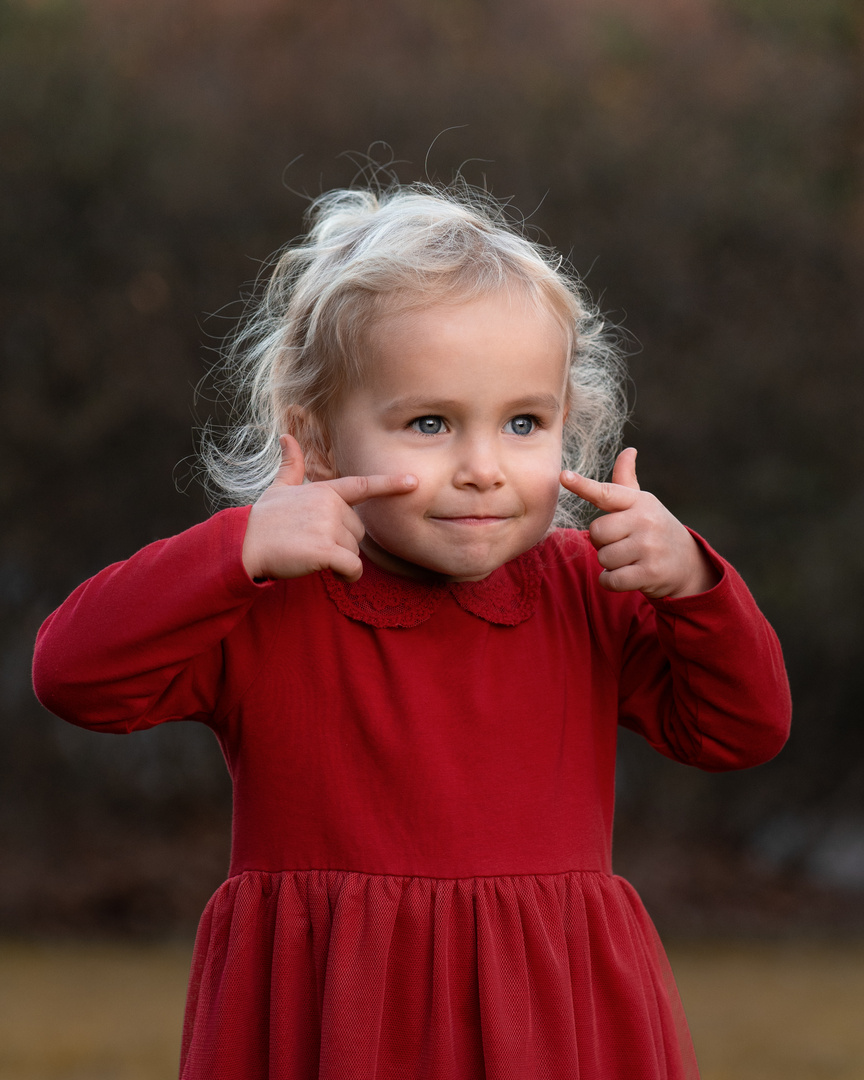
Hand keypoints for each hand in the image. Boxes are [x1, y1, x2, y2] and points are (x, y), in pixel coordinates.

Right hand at [242, 434, 417, 581]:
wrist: (244, 544)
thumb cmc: (262, 520)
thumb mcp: (277, 489)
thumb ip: (291, 467)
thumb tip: (287, 437)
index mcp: (324, 491)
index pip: (363, 486)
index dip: (390, 485)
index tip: (413, 482)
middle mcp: (331, 505)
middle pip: (358, 532)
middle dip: (342, 543)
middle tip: (314, 545)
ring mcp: (329, 527)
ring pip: (355, 551)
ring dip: (340, 560)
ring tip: (312, 556)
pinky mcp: (326, 550)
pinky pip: (352, 568)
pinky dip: (347, 576)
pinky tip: (333, 575)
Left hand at [560, 448, 718, 598]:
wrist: (688, 564)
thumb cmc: (655, 530)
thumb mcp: (643, 504)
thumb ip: (627, 482)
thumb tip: (628, 450)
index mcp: (639, 501)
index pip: (605, 492)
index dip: (582, 485)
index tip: (563, 476)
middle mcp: (645, 520)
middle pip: (596, 532)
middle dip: (602, 542)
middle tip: (622, 543)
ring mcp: (648, 546)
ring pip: (603, 557)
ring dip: (609, 564)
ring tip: (629, 559)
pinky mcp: (649, 572)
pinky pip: (610, 579)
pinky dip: (611, 581)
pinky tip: (627, 576)